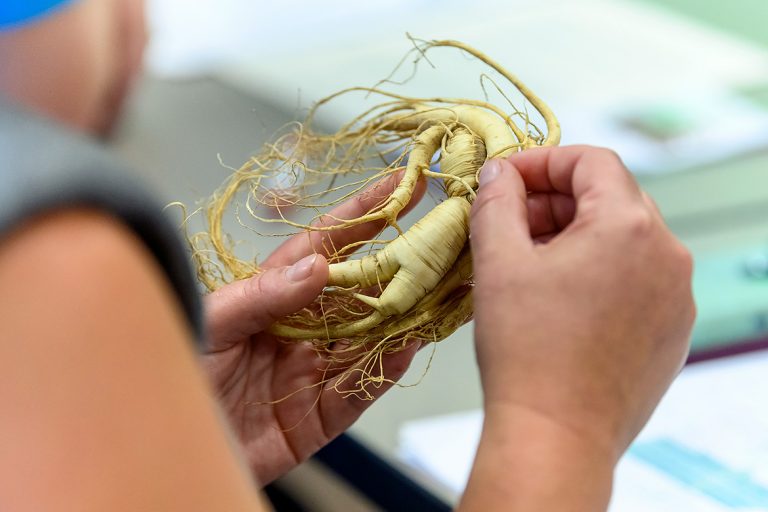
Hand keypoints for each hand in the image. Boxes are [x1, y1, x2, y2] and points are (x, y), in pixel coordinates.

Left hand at [201, 173, 424, 484]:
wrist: (158, 441)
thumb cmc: (170, 369)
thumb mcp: (210, 322)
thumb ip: (261, 296)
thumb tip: (318, 267)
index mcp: (274, 294)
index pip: (328, 244)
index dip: (365, 214)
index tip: (401, 184)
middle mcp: (302, 328)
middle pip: (362, 291)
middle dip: (403, 265)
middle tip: (442, 241)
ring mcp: (312, 370)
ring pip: (372, 339)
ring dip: (406, 316)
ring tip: (441, 290)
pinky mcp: (317, 416)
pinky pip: (359, 391)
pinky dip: (385, 371)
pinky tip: (407, 347)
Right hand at [461, 146, 694, 509]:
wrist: (556, 437)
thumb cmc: (526, 351)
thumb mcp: (498, 261)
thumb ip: (497, 201)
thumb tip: (499, 173)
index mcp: (630, 227)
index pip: (591, 161)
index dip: (542, 162)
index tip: (506, 181)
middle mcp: (668, 255)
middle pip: (611, 198)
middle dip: (555, 202)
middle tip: (510, 224)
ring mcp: (677, 297)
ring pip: (625, 240)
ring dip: (577, 238)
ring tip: (530, 265)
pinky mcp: (673, 332)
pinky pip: (637, 280)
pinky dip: (600, 273)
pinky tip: (559, 300)